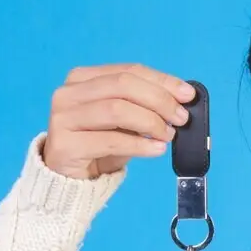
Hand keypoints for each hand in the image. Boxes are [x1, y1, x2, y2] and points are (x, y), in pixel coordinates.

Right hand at [43, 63, 197, 178]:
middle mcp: (68, 93)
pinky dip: (139, 145)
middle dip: (159, 100)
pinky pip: (110, 141)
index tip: (187, 95)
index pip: (128, 71)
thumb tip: (181, 99)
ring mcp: (63, 118)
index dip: (162, 81)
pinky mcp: (64, 145)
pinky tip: (156, 150)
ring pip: (117, 109)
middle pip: (123, 86)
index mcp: (82, 78)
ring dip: (150, 122)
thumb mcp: (123, 121)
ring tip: (168, 135)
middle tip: (181, 118)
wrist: (69, 179)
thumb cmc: (98, 145)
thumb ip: (143, 105)